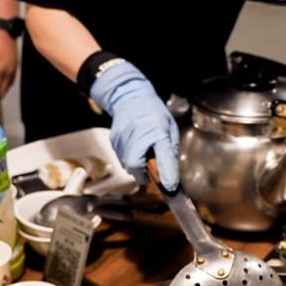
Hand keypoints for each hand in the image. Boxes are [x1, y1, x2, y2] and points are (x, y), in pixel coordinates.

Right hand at [89, 61, 179, 189]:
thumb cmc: (154, 113)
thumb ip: (170, 152)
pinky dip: (130, 159)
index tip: (170, 186)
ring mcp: (123, 138)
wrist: (131, 98)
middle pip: (136, 166)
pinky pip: (122, 159)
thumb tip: (171, 174)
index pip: (163, 155)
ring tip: (144, 153)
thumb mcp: (170, 129)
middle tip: (153, 172)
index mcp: (158, 131)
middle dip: (145, 175)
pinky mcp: (114, 141)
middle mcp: (138, 135)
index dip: (167, 173)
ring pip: (128, 165)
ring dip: (137, 167)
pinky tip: (135, 148)